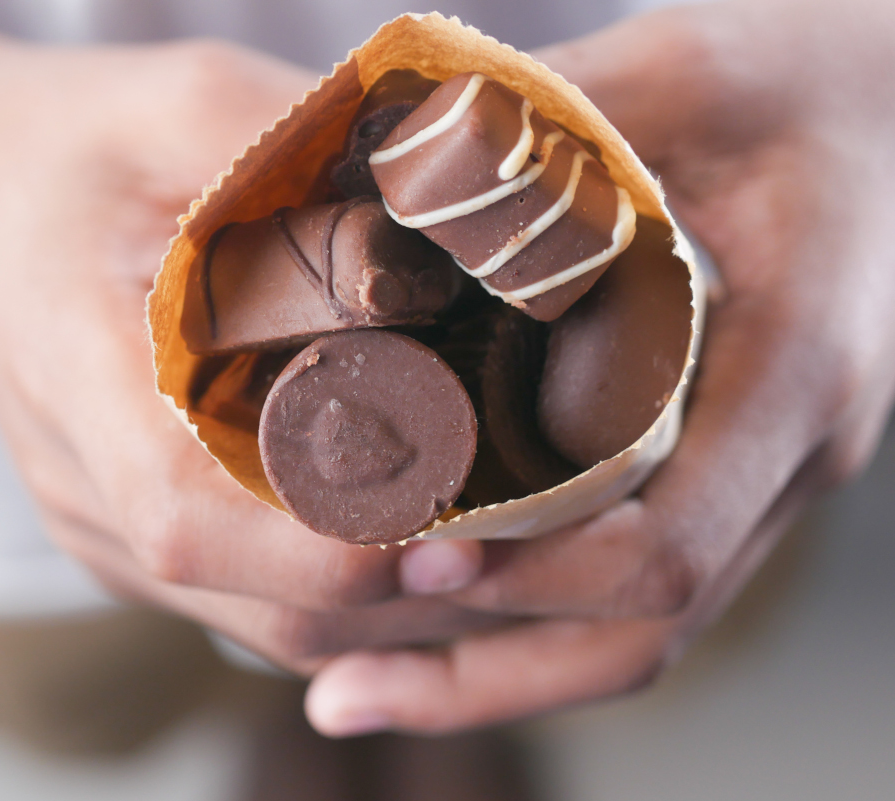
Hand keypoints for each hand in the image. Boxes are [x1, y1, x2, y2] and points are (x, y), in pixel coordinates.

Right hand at [0, 7, 494, 668]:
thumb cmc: (71, 146)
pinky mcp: (131, 537)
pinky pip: (253, 603)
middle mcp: (86, 490)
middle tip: (539, 540)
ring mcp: (104, 529)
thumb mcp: (184, 103)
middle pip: (258, 601)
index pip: (191, 518)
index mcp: (75, 380)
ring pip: (268, 624)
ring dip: (393, 610)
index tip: (458, 533)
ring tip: (508, 544)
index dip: (327, 549)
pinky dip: (350, 593)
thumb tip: (455, 201)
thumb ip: (306, 150)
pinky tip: (421, 534)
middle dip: (406, 595)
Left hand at [307, 0, 894, 733]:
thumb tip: (370, 180)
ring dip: (496, 678)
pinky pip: (634, 593)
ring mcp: (762, 481)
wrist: (872, 114)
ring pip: (639, 635)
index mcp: (789, 369)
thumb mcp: (668, 79)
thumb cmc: (779, 88)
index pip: (667, 542)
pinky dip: (533, 627)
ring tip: (352, 696)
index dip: (536, 576)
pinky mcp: (728, 479)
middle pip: (642, 631)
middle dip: (487, 677)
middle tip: (338, 698)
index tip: (412, 569)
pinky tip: (434, 626)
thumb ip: (535, 133)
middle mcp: (785, 454)